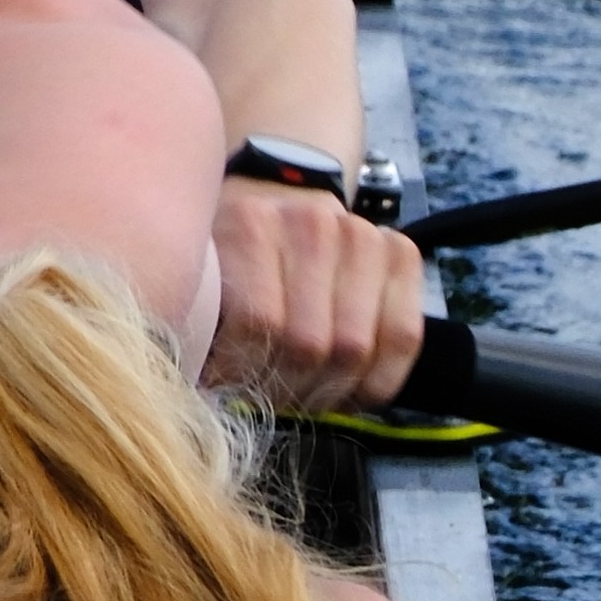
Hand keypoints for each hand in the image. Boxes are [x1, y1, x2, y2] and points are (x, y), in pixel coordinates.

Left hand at [204, 179, 435, 409]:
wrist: (278, 202)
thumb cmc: (232, 258)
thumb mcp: (200, 277)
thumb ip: (197, 322)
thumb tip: (198, 392)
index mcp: (252, 224)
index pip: (258, 325)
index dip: (244, 375)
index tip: (226, 390)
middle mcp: (313, 222)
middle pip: (308, 345)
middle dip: (285, 392)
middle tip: (268, 399)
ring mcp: (363, 234)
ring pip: (354, 349)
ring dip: (328, 393)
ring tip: (302, 396)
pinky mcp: (400, 251)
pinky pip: (403, 338)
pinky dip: (375, 383)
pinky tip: (347, 392)